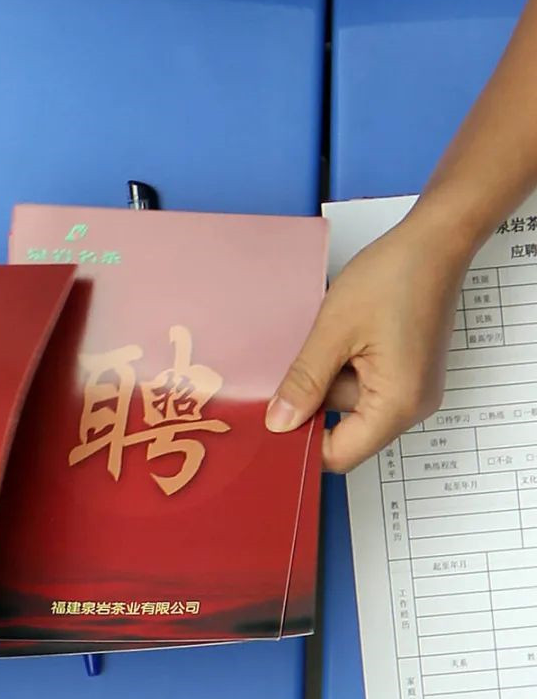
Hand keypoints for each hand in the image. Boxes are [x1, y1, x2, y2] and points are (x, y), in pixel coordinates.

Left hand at [265, 218, 469, 472]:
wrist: (433, 242)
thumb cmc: (394, 278)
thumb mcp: (334, 331)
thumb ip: (304, 382)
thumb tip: (279, 423)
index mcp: (397, 404)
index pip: (340, 455)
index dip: (300, 446)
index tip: (265, 430)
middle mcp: (410, 405)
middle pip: (344, 430)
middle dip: (308, 406)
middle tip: (278, 378)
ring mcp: (409, 388)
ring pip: (347, 403)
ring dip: (321, 380)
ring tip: (315, 342)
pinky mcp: (403, 372)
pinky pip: (359, 384)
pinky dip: (337, 368)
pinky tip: (330, 340)